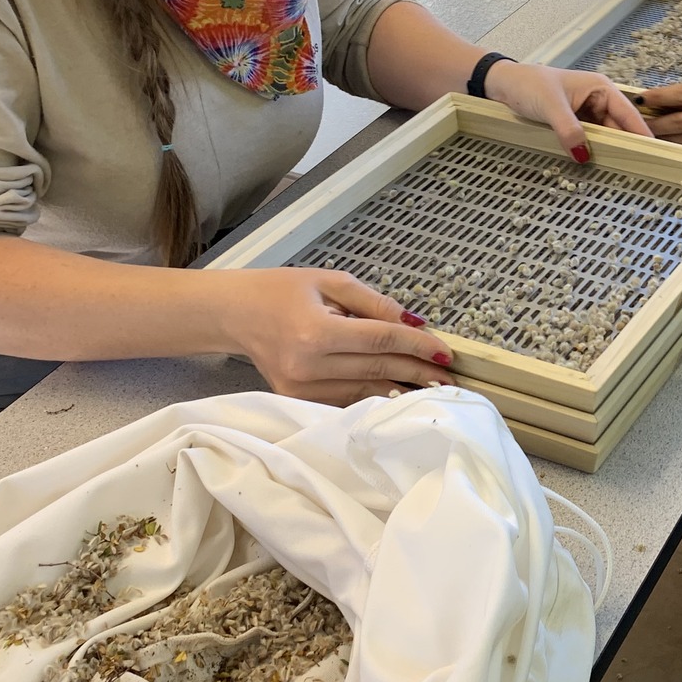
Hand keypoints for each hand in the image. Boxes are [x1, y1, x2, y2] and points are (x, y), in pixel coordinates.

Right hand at [210, 267, 455, 403]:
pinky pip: (347, 399)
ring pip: (366, 390)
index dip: (418, 345)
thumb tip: (414, 322)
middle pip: (378, 368)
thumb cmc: (280, 291)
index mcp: (316, 331)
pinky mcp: (298, 399)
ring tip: (431, 387)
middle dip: (417, 371)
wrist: (233, 315)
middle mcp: (309, 365)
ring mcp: (302, 388)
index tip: (445, 352)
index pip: (381, 340)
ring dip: (401, 388)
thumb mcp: (329, 282)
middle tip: (449, 375)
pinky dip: (375, 395)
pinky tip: (398, 392)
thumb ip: (374, 303)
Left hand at [484, 62, 651, 161]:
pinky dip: (592, 151)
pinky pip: (589, 140)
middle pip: (620, 128)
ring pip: (605, 137)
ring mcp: (586, 114)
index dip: (642, 134)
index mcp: (601, 89)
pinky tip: (596, 165)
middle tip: (637, 171)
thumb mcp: (550, 106)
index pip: (629, 115)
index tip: (655, 153)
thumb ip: (569, 130)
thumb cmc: (528, 84)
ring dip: (608, 151)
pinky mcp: (575, 124)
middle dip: (625, 147)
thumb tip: (584, 155)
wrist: (503, 84)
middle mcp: (598, 101)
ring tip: (619, 172)